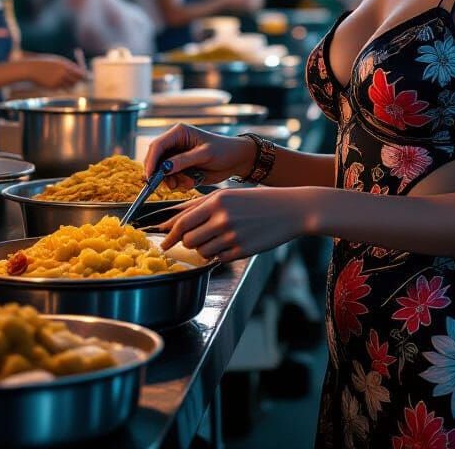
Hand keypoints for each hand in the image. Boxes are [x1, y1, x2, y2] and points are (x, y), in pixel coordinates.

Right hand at [24, 56, 86, 89]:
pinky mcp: (53, 87)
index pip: (80, 72)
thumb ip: (69, 67)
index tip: (89, 77)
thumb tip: (81, 72)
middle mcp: (62, 73)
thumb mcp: (58, 62)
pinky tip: (51, 81)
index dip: (85, 75)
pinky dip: (60, 86)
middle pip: (77, 81)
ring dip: (69, 84)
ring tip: (60, 78)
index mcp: (65, 65)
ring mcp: (57, 81)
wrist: (31, 69)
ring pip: (70, 86)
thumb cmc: (46, 63)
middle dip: (79, 82)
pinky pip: (61, 88)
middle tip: (79, 81)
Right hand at [143, 124, 253, 190]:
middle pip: (155, 160)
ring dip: (173, 181)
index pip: (157, 145)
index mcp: (179, 133)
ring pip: (162, 173)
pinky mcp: (181, 168)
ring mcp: (177, 157)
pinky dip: (179, 184)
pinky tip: (192, 182)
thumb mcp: (205, 154)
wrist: (236, 160)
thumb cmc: (224, 150)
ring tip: (189, 182)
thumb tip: (164, 167)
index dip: (151, 161)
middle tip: (172, 184)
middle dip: (162, 174)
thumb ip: (184, 160)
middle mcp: (175, 144)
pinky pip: (171, 179)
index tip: (150, 176)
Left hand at [158, 186, 307, 260]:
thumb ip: (202, 204)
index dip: (170, 234)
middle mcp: (222, 218)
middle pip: (189, 239)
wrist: (291, 209)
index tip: (164, 241)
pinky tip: (232, 243)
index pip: (183, 222)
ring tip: (219, 238)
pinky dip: (220, 254)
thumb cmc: (258, 201)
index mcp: (217, 201)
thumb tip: (174, 218)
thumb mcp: (230, 195)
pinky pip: (219, 258)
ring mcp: (232, 236)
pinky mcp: (242, 251)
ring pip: (202, 251)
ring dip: (204, 248)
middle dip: (187, 242)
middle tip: (196, 239)